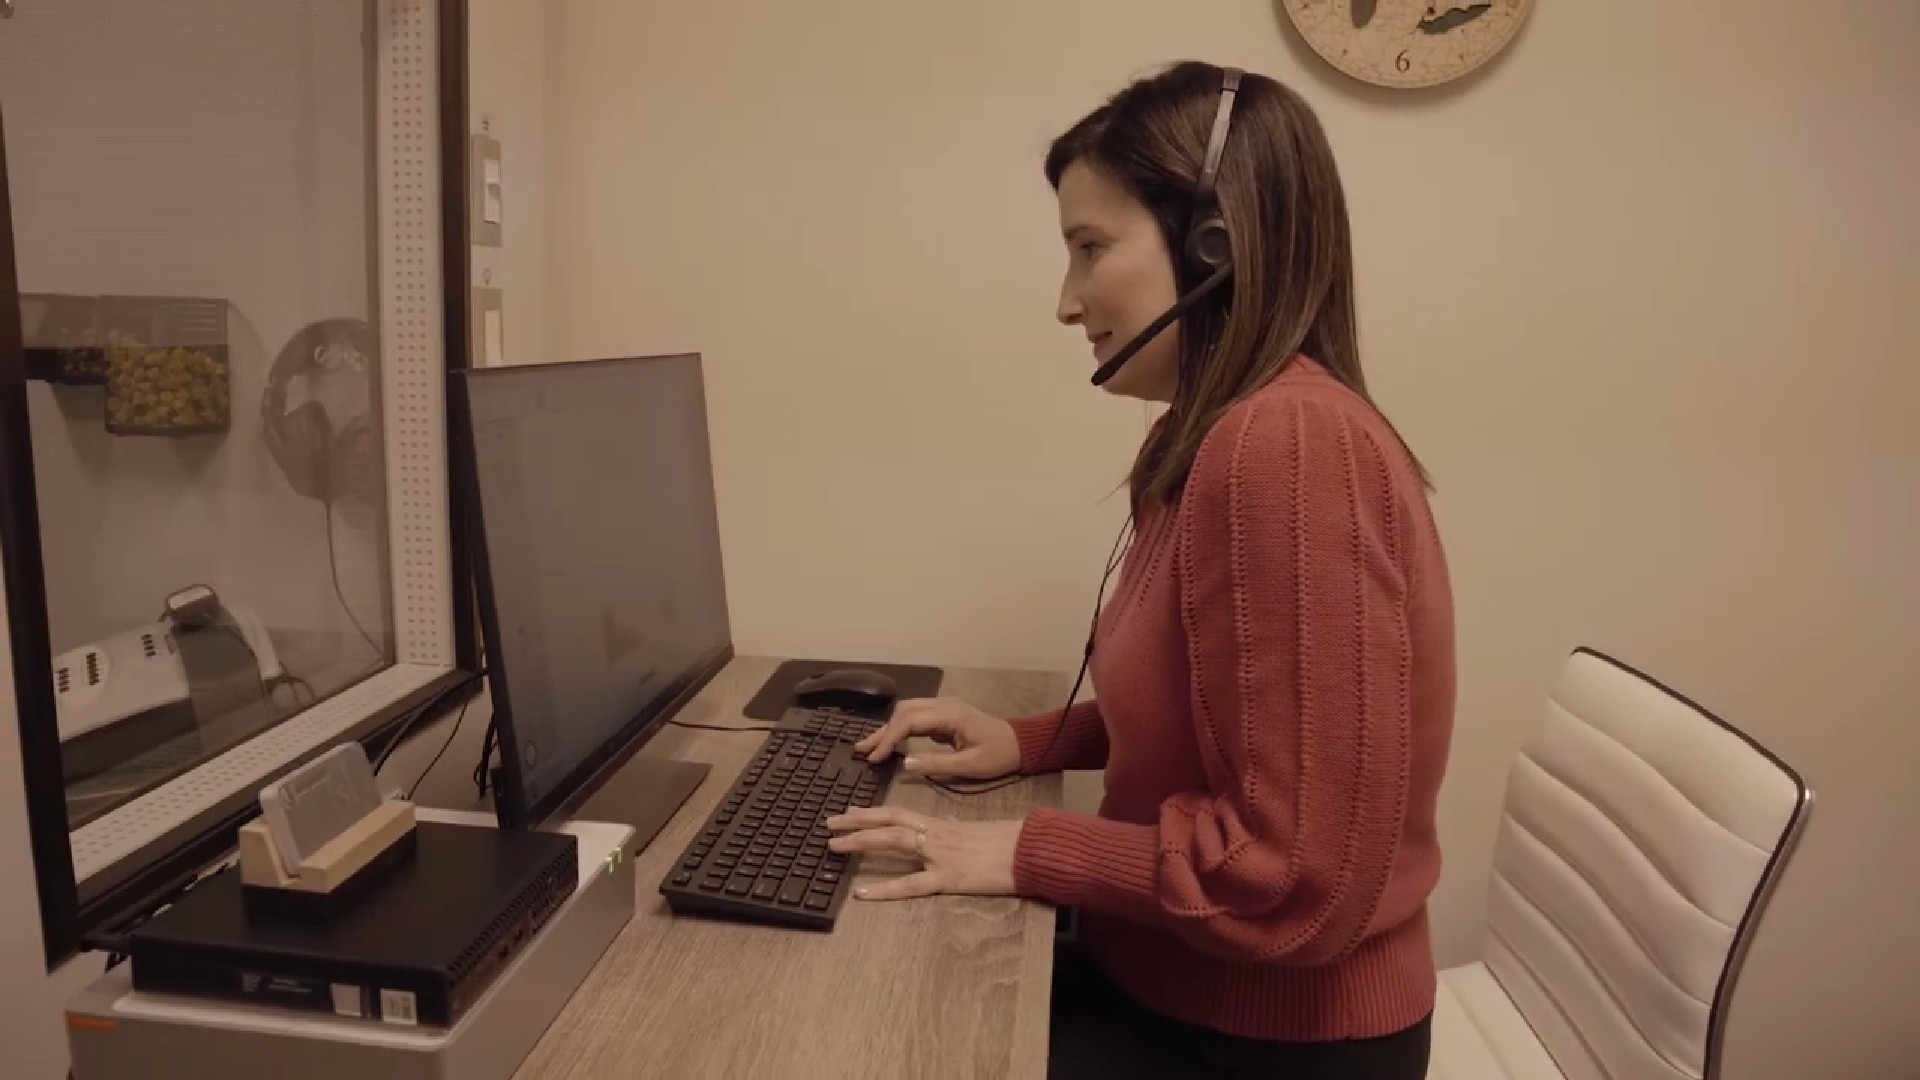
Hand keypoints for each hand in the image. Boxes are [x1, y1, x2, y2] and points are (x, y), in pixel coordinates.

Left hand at [825, 806, 1022, 900]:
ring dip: (861, 841)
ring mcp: (940, 855)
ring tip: (835, 846)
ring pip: (894, 842)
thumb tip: (951, 822)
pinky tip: (862, 892)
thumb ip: (960, 827)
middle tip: (830, 823)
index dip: (873, 812)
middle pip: (889, 821)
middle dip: (857, 821)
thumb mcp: (980, 829)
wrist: (1030, 850)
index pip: (900, 813)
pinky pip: (911, 885)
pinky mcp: (949, 878)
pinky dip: (884, 889)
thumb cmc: (1009, 840)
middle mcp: (936, 834)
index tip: (850, 812)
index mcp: (942, 824)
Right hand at [854, 696, 1021, 779]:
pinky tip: (890, 743)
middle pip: (904, 711)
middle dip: (883, 731)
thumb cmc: (998, 755)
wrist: (1020, 744)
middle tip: (862, 750)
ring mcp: (944, 708)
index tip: (875, 757)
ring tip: (869, 746)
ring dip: (889, 728)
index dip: (889, 738)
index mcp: (950, 714)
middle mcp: (944, 705)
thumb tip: (904, 764)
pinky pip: (916, 717)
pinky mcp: (945, 715)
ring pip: (908, 712)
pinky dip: (900, 728)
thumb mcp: (970, 765)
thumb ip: (937, 764)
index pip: (910, 721)